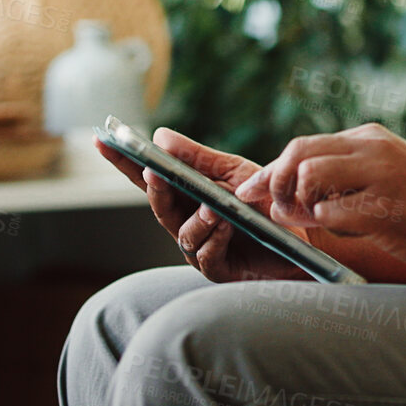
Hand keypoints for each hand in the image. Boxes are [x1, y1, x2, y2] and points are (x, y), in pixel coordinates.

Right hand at [95, 129, 309, 282]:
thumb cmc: (265, 204)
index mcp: (186, 196)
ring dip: (196, 218)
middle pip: (158, 206)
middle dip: (155, 189)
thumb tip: (159, 136)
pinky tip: (227, 225)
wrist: (303, 236)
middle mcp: (186, 222)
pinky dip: (214, 237)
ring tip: (213, 206)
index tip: (102, 139)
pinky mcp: (218, 270)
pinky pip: (206, 254)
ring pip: (182, 234)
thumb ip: (197, 158)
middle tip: (153, 171)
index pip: (148, 178)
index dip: (123, 162)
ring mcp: (200, 248)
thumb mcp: (234, 172)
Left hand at [245, 123, 405, 272]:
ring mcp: (379, 175)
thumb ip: (338, 181)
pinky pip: (330, 213)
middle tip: (273, 208)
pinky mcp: (384, 207)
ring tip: (311, 220)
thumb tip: (283, 198)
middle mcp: (372, 148)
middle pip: (298, 153)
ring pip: (308, 176)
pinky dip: (323, 225)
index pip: (304, 145)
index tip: (251, 190)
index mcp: (369, 138)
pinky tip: (340, 231)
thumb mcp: (381, 179)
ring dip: (299, 204)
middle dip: (274, 182)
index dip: (272, 169)